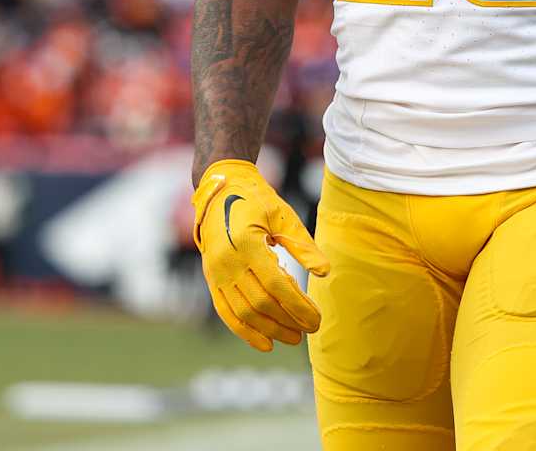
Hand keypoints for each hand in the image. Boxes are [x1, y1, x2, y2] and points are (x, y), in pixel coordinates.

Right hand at [192, 159, 329, 351]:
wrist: (219, 191)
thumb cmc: (256, 200)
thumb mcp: (283, 216)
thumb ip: (303, 246)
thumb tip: (324, 272)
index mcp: (247, 244)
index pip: (276, 286)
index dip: (297, 307)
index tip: (316, 320)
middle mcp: (228, 262)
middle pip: (261, 304)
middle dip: (287, 322)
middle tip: (310, 330)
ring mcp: (216, 273)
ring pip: (243, 313)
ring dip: (269, 330)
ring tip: (293, 338)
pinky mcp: (211, 279)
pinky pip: (226, 312)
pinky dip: (244, 332)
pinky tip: (265, 344)